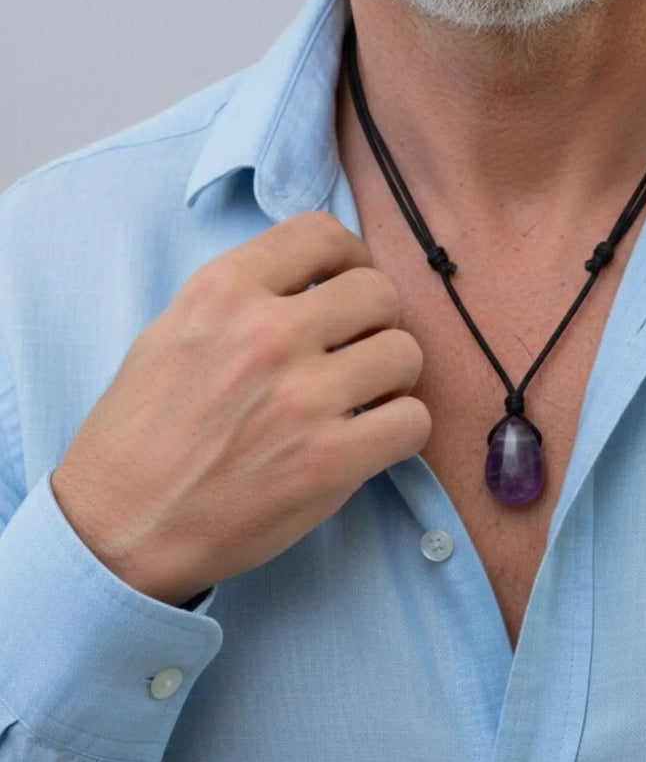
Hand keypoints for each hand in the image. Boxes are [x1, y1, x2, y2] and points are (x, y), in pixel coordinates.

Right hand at [50, 210, 429, 605]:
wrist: (116, 529)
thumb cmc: (142, 431)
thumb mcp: (175, 331)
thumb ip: (247, 296)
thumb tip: (323, 279)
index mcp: (222, 290)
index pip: (323, 233)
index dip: (350, 258)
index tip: (346, 285)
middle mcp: (266, 334)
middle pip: (379, 291)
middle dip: (377, 320)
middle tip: (358, 350)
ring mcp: (301, 398)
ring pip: (405, 352)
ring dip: (393, 376)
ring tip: (364, 397)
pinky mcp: (330, 460)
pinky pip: (413, 419)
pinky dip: (401, 430)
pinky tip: (371, 438)